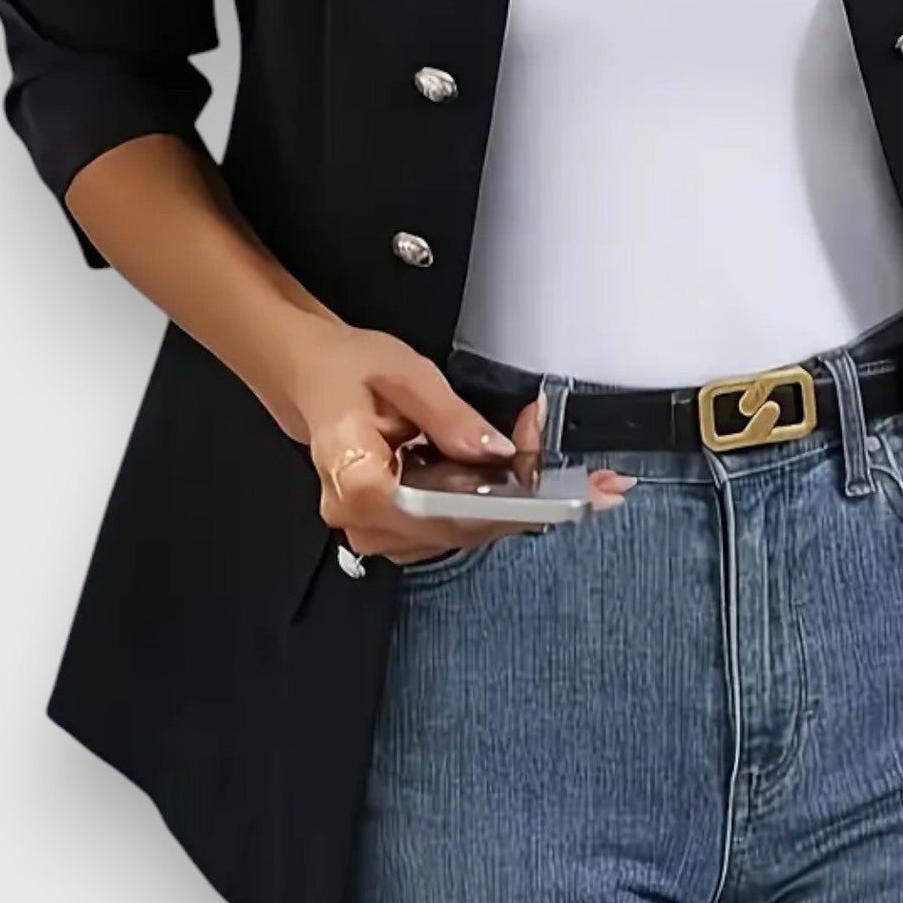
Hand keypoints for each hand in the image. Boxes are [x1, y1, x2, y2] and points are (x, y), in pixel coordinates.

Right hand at [284, 316, 631, 565]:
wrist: (315, 377)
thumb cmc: (346, 371)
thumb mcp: (403, 374)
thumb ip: (450, 417)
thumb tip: (493, 449)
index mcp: (353, 477)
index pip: (433, 510)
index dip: (496, 502)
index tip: (546, 488)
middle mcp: (362, 518)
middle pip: (458, 525)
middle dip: (525, 498)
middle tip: (588, 481)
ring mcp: (378, 531)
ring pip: (463, 531)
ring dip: (517, 504)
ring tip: (565, 476)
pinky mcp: (397, 531)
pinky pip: (455, 526)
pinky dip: (494, 504)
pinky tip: (526, 480)